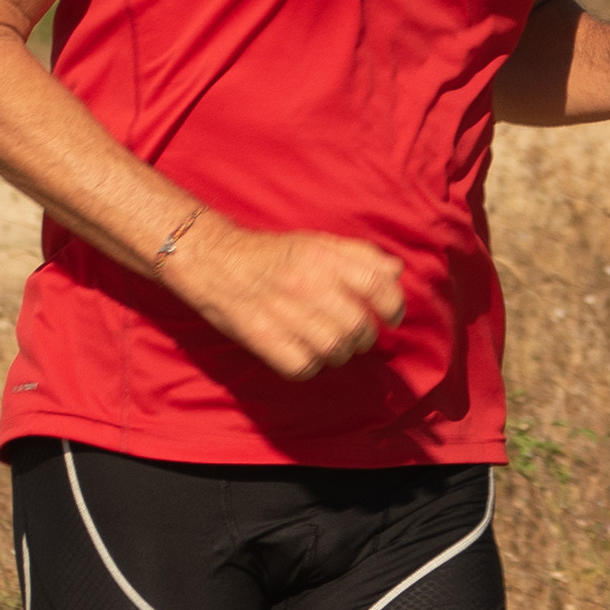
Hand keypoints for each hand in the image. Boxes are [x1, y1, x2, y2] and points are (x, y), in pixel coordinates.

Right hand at [171, 218, 405, 379]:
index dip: (393, 306)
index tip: (392, 317)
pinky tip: (305, 355)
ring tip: (331, 346)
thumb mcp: (317, 242)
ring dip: (339, 354)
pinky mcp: (262, 338)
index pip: (377, 285)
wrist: (214, 261)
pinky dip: (310, 366)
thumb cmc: (272, 255)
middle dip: (364, 338)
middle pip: (358, 327)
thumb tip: (395, 272)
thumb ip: (359, 255)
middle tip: (355, 335)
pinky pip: (303, 367)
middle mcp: (306, 283)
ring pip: (334, 351)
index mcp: (322, 257)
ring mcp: (283, 312)